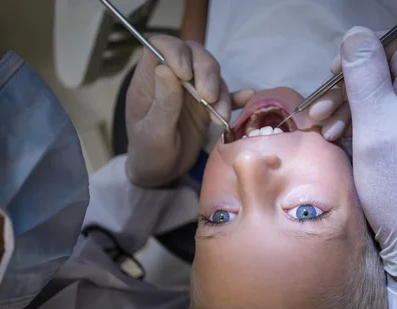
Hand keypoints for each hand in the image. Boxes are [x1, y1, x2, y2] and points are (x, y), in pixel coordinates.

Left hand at [125, 35, 253, 187]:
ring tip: (220, 118)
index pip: (160, 46)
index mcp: (149, 80)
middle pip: (193, 54)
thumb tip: (165, 67)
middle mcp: (172, 78)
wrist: (162, 173)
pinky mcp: (207, 105)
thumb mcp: (153, 132)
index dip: (175, 51)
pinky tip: (247, 97)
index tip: (184, 74)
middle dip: (206, 71)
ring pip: (211, 73)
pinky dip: (236, 97)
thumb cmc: (149, 154)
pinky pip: (225, 94)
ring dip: (220, 92)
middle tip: (209, 98)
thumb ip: (163, 101)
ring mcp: (191, 90)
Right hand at [307, 30, 396, 141]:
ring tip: (321, 124)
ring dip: (341, 105)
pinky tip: (332, 135)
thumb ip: (365, 75)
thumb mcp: (376, 122)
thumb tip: (355, 34)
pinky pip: (370, 117)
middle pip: (380, 70)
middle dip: (345, 85)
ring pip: (371, 94)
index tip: (335, 71)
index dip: (364, 49)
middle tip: (320, 108)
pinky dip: (348, 122)